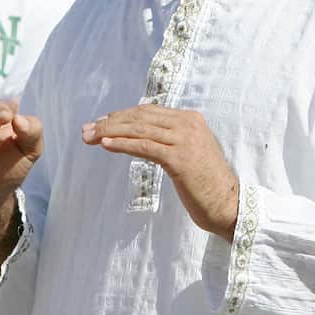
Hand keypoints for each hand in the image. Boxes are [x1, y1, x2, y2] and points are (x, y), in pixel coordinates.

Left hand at [83, 105, 238, 241]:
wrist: (227, 203)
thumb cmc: (206, 182)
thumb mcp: (190, 151)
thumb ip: (171, 138)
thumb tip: (141, 134)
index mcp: (190, 119)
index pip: (148, 111)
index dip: (122, 115)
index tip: (101, 123)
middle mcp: (188, 124)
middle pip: (141, 117)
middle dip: (110, 122)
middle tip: (87, 129)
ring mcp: (185, 140)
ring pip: (140, 130)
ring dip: (110, 132)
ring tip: (90, 136)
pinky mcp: (179, 159)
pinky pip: (145, 147)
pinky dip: (123, 144)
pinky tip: (106, 145)